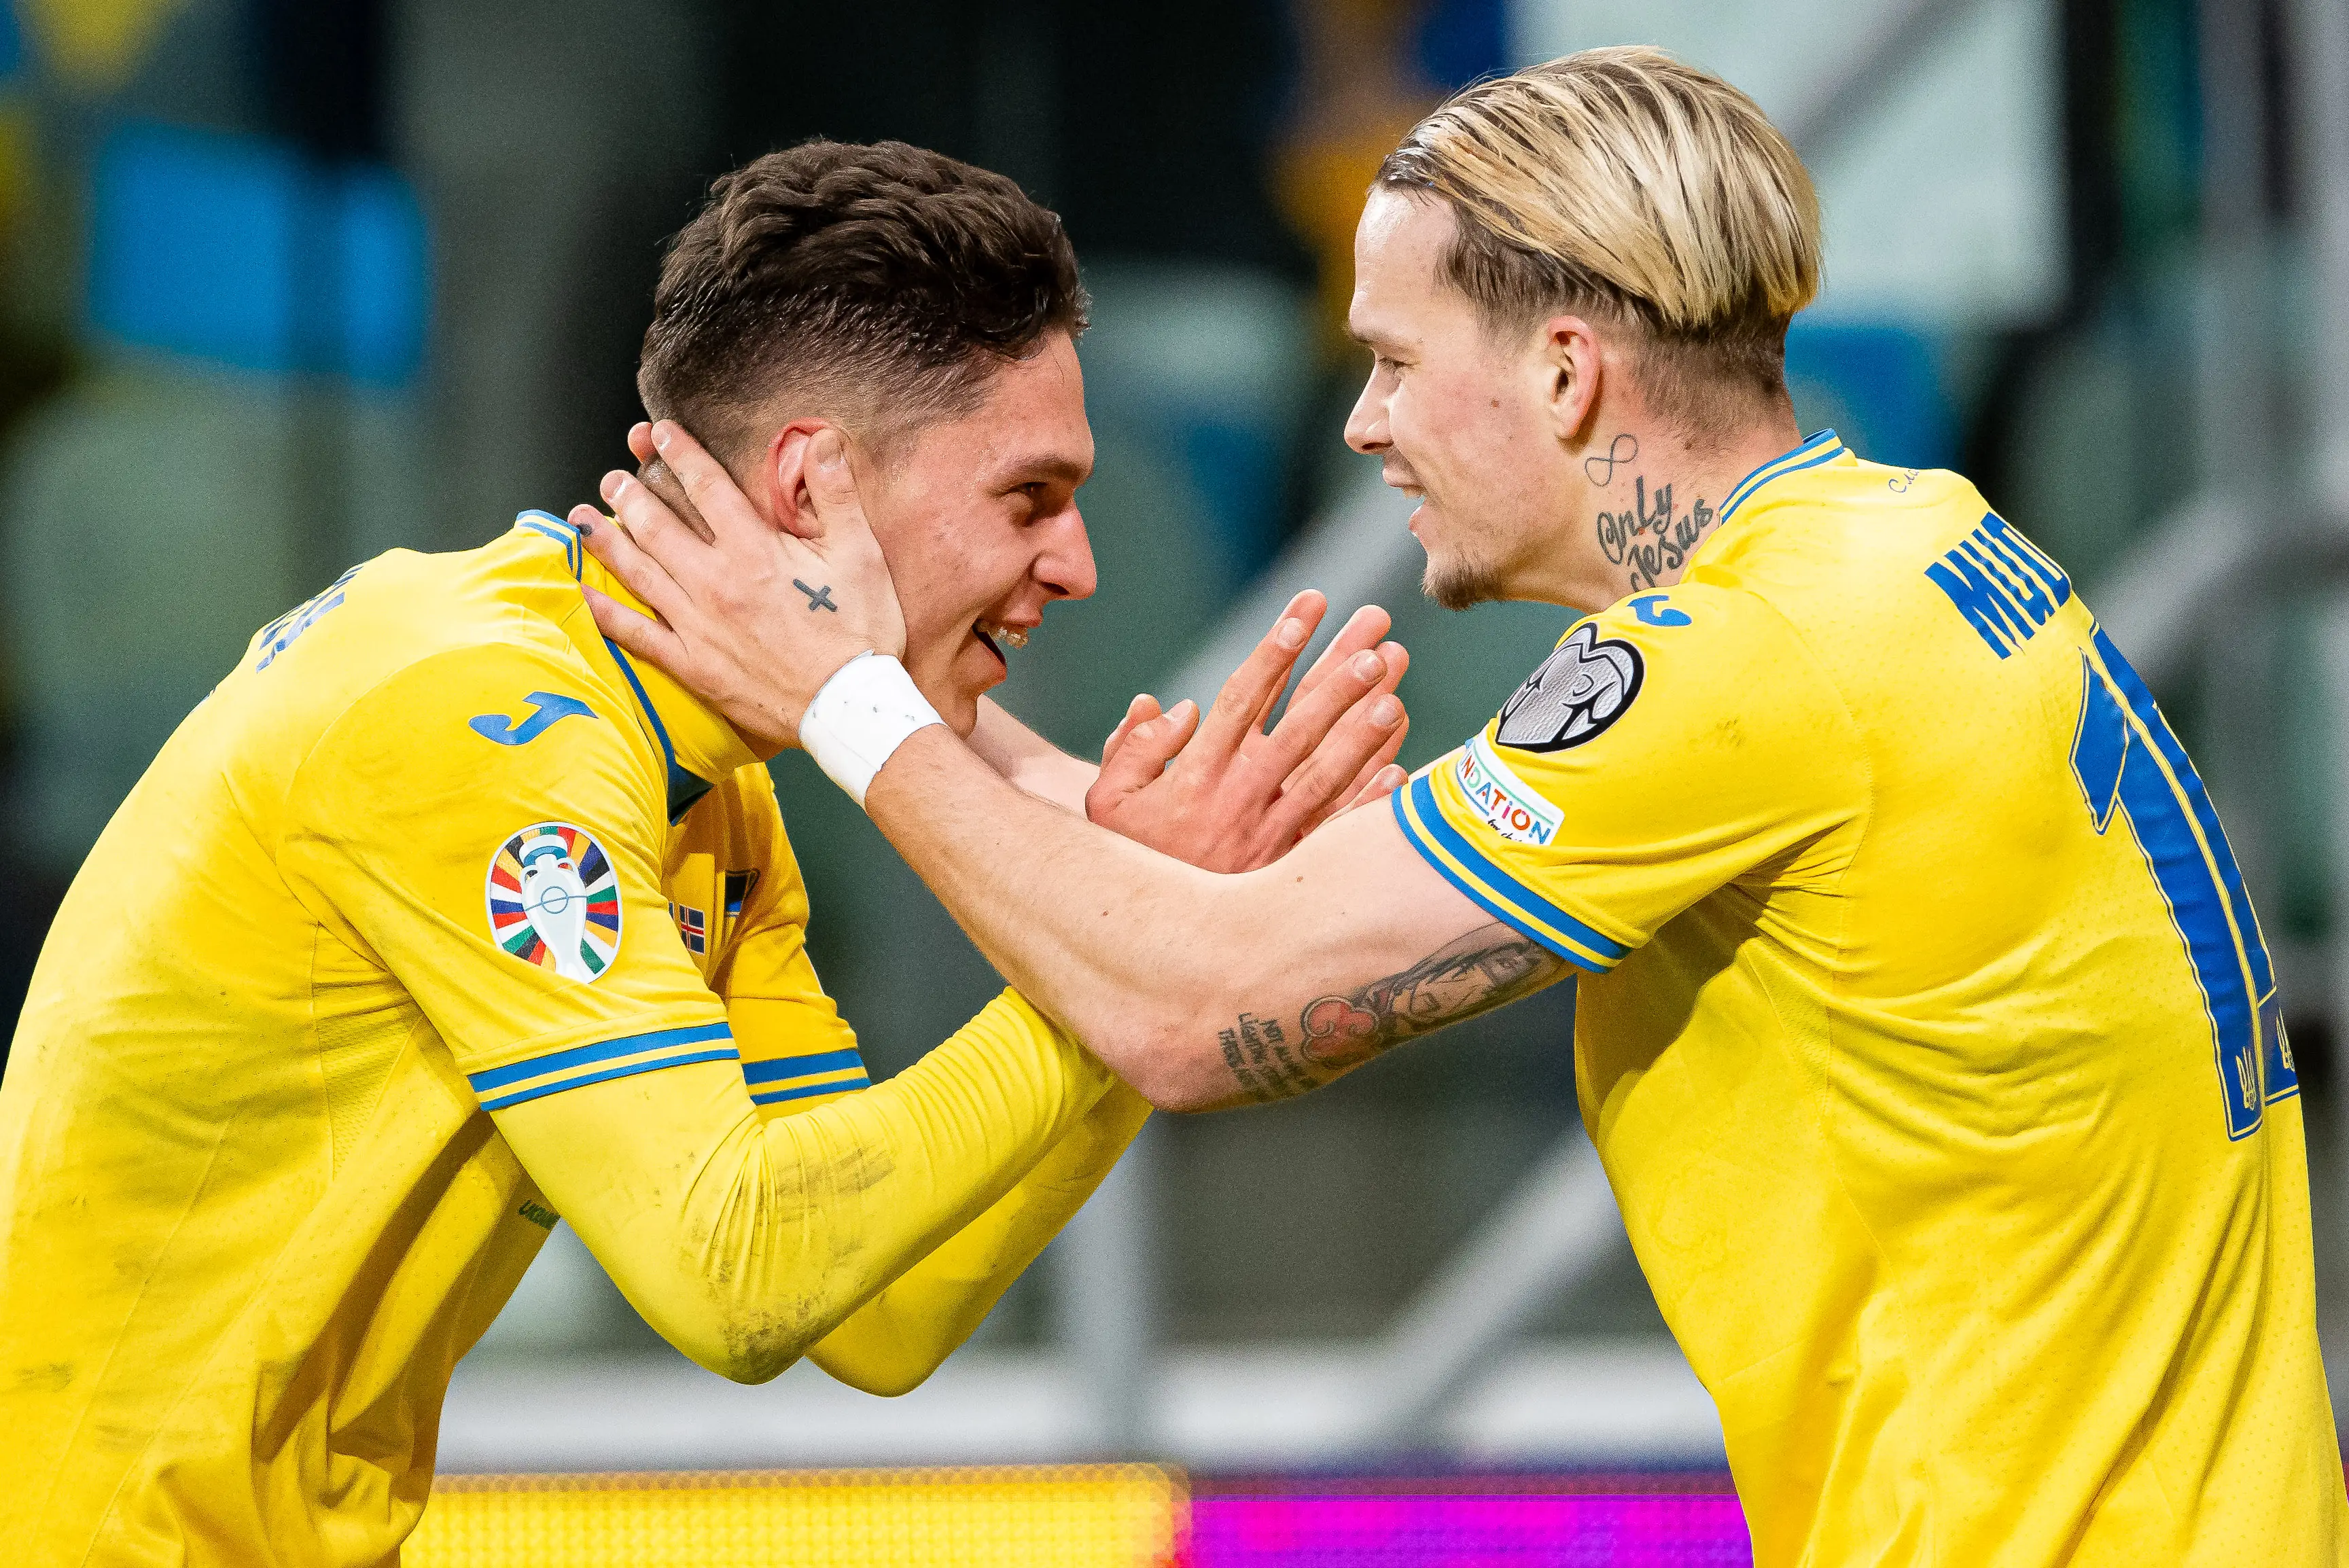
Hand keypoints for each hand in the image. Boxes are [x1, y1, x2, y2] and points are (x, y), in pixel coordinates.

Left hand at [577, 420, 902, 755]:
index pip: (706, 487)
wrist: (848, 708)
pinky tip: (583, 594)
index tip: (659, 432)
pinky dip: (606, 614)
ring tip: (583, 517)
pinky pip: (637, 636)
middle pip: (658, 526)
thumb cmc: (861, 632)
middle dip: (630, 494)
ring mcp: (698, 627)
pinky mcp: (692, 666)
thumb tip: (820, 439)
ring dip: (606, 540)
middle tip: (612, 478)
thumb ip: (835, 493)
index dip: (680, 454)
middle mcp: (717, 583)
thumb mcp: (860, 555)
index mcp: (756, 551)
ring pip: (640, 572)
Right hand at [1084, 590, 1410, 872]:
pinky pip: (1338, 831)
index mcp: (1197, 773)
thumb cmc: (1129, 854)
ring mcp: (1271, 836)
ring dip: (1362, 729)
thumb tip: (1174, 704)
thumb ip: (1134, 747)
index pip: (1244, 698)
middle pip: (1299, 726)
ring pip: (1326, 773)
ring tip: (1396, 687)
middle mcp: (1239, 799)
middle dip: (1338, 676)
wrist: (1149, 936)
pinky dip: (1370, 801)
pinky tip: (1401, 767)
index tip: (1307, 609)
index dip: (1277, 650)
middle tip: (1375, 634)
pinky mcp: (1291, 868)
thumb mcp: (1109, 799)